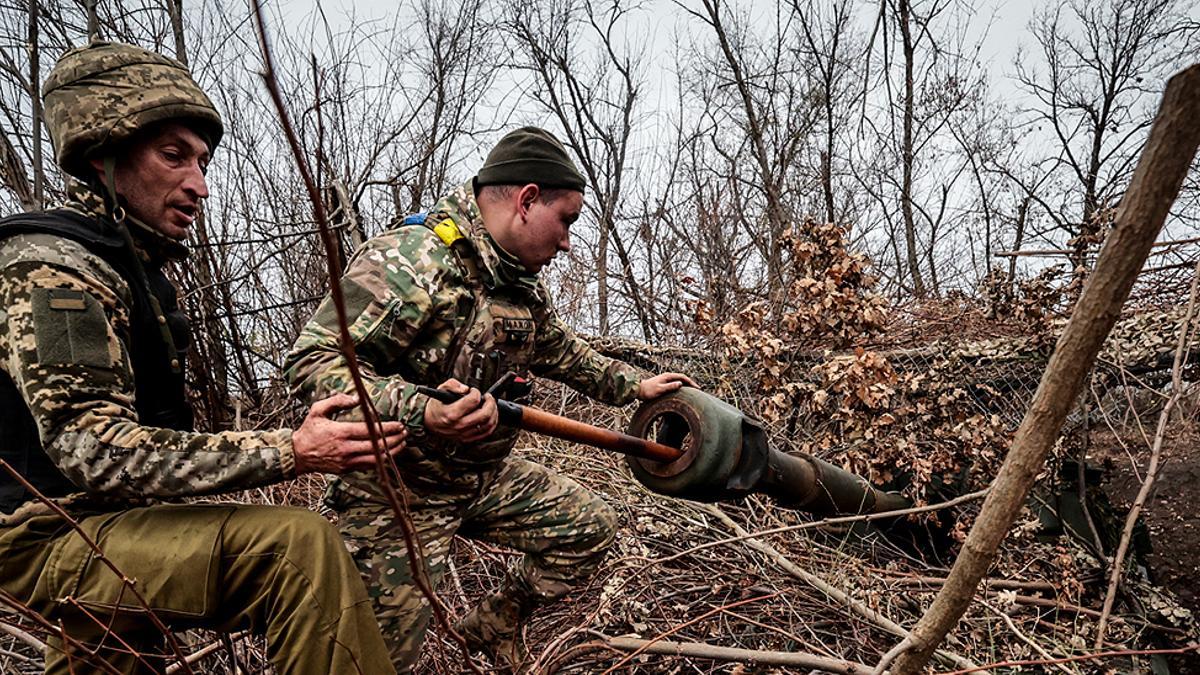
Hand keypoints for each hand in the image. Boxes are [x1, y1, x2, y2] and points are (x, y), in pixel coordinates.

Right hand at [292, 393, 407, 474]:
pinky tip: (389, 454)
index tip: (399, 425)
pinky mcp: (346, 469)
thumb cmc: (308, 431)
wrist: (297, 455)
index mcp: (340, 432)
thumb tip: (356, 398)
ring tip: (402, 444)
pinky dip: (382, 460)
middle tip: (405, 433)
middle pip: (377, 445)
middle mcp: (345, 448)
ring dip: (392, 452)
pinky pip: (368, 466)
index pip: (370, 431)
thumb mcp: (317, 410)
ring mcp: (347, 461)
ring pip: (376, 459)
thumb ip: (336, 401)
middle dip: (395, 439)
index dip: (387, 428)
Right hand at [422, 378, 498, 442]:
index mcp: (452, 413)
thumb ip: (453, 385)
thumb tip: (465, 388)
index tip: (474, 391)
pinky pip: (486, 433)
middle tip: (488, 397)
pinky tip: (490, 416)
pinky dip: (492, 424)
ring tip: (490, 406)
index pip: (473, 401)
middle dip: (490, 402)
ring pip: (488, 424)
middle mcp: (459, 425)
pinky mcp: (467, 438)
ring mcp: (464, 433)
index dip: (476, 392)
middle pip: (485, 414)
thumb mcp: (440, 390)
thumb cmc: (435, 406)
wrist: (428, 421)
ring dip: (494, 413)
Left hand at [637, 372, 697, 399]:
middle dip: (690, 383)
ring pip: (678, 381)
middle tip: (698, 390)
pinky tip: (682, 393)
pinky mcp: (663, 384)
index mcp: (668, 376)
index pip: (683, 377)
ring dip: (686, 385)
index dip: (691, 382)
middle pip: (682, 378)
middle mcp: (667, 376)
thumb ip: (670, 387)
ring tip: (692, 392)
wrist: (638, 390)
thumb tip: (680, 384)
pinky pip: (674, 384)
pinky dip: (680, 387)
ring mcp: (665, 380)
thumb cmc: (648, 391)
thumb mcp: (660, 390)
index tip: (697, 388)